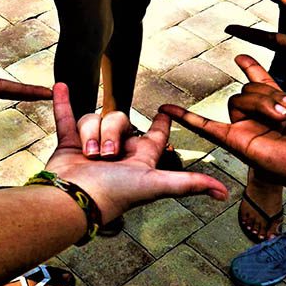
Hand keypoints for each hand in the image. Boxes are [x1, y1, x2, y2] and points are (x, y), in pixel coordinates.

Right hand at [46, 83, 227, 223]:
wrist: (74, 198)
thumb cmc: (114, 194)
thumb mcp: (155, 184)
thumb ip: (188, 184)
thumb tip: (224, 193)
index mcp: (138, 160)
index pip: (155, 136)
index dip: (163, 123)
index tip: (166, 110)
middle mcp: (116, 152)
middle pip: (119, 120)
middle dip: (111, 132)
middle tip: (106, 154)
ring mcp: (90, 147)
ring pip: (94, 119)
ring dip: (90, 132)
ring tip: (86, 154)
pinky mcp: (68, 145)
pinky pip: (66, 118)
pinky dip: (63, 103)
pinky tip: (61, 87)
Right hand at [160, 59, 285, 197]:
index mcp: (282, 110)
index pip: (261, 85)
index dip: (252, 69)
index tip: (241, 57)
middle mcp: (262, 121)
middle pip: (249, 90)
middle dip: (271, 93)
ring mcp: (248, 132)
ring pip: (239, 100)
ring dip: (262, 103)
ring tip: (283, 118)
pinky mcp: (239, 142)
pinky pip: (207, 128)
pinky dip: (186, 119)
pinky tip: (168, 110)